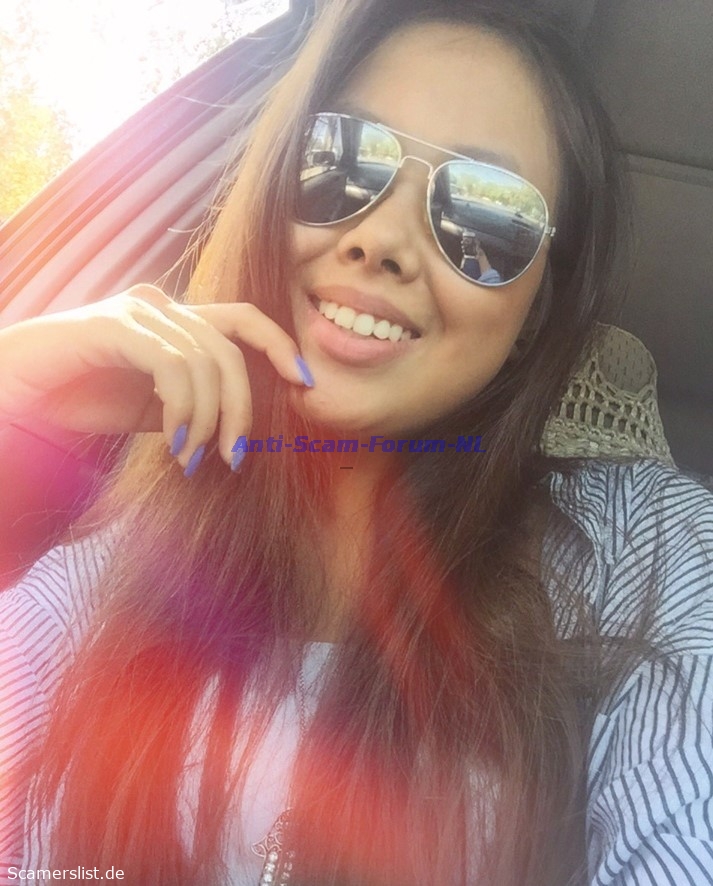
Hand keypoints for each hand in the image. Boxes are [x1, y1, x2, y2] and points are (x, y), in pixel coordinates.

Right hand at [0, 285, 311, 471]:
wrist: (19, 396)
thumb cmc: (83, 400)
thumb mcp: (154, 407)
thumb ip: (196, 404)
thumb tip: (241, 429)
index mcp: (176, 320)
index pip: (244, 318)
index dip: (280, 345)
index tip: (304, 383)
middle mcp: (162, 304)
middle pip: (231, 350)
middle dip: (241, 409)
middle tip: (233, 457)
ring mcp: (138, 310)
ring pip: (206, 362)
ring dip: (207, 420)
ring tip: (191, 457)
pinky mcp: (114, 324)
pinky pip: (173, 365)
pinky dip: (182, 408)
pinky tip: (172, 440)